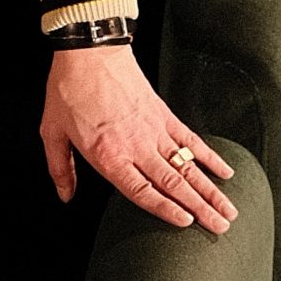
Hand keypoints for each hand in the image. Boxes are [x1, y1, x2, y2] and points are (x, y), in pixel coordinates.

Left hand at [40, 46, 236, 232]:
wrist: (89, 53)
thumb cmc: (69, 90)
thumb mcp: (51, 132)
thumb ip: (60, 168)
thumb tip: (66, 195)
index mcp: (108, 155)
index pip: (142, 191)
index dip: (166, 210)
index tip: (186, 224)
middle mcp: (136, 146)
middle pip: (174, 184)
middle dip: (200, 208)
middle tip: (221, 228)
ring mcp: (154, 130)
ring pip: (188, 167)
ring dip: (211, 190)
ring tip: (229, 211)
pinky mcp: (164, 115)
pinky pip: (191, 140)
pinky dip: (210, 157)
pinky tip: (225, 172)